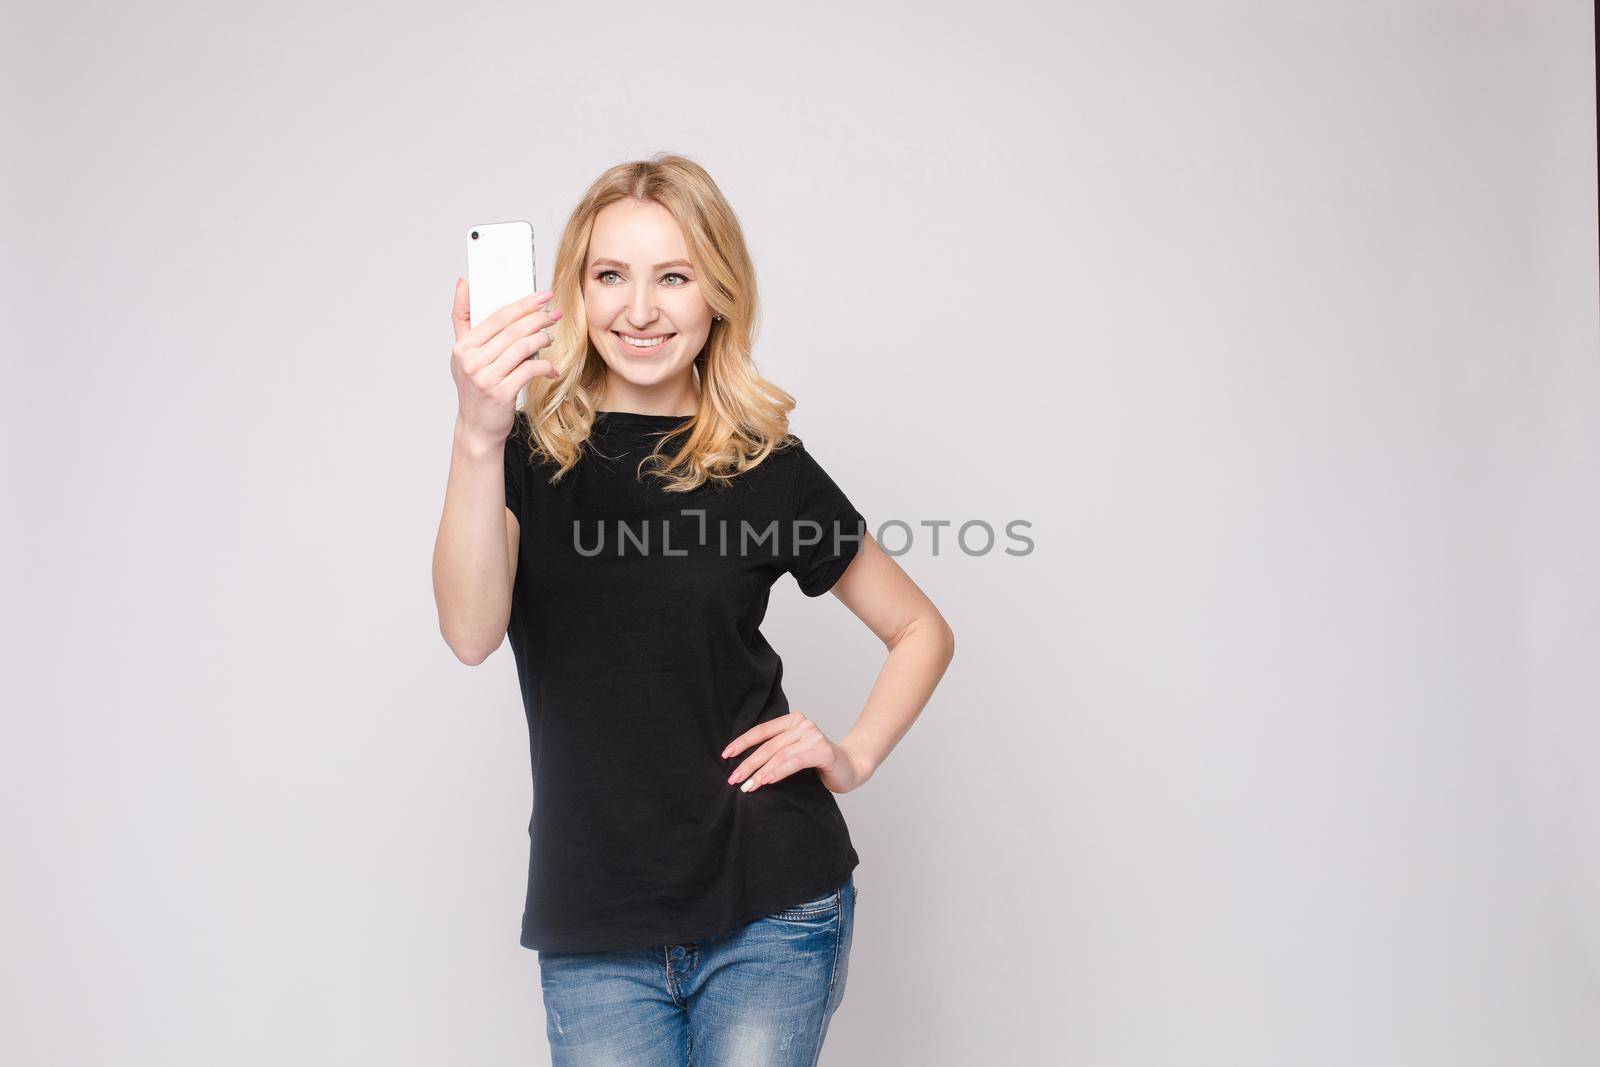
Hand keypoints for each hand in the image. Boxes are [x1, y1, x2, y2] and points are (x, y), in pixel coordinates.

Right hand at [449, 278, 562, 446]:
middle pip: (513, 330)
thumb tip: (463, 283)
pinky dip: (545, 366)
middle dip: (538, 318)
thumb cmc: (475, 386)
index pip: (498, 317)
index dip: (523, 304)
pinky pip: (530, 370)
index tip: (543, 295)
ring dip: (542, 339)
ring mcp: (485, 378)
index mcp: (463, 347)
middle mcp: (471, 361)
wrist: (477, 427)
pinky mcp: (501, 394)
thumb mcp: (463, 353)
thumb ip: (462, 319)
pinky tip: (551, 369)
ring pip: (523, 348)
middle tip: (555, 313)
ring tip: (551, 337)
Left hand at [722, 711, 870, 794]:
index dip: (742, 742)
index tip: (726, 755)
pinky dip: (779, 771)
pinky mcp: (823, 751)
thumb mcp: (793, 752)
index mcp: (793, 720)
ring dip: (761, 772)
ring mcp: (814, 736)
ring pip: (779, 755)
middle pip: (768, 745)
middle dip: (748, 764)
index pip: (762, 731)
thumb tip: (743, 763)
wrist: (851, 768)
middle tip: (734, 779)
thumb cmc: (818, 762)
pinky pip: (795, 762)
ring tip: (748, 786)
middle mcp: (803, 724)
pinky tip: (767, 781)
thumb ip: (775, 750)